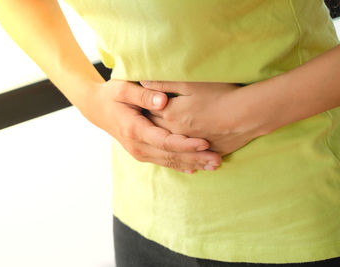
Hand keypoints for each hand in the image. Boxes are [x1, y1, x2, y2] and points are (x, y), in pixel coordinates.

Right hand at [73, 79, 221, 172]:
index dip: (185, 144)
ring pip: (169, 162)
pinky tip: (195, 169)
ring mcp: (139, 152)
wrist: (95, 109)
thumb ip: (143, 95)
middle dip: (195, 158)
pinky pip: (163, 162)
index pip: (164, 141)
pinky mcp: (142, 153)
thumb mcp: (122, 89)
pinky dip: (180, 166)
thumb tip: (163, 102)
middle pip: (170, 156)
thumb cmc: (110, 95)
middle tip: (218, 161)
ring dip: (192, 164)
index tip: (205, 142)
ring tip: (214, 165)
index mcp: (134, 129)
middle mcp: (137, 145)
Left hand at [141, 81, 266, 155]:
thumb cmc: (221, 94)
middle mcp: (177, 132)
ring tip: (158, 140)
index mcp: (171, 114)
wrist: (248, 114)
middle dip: (147, 126)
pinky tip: (182, 156)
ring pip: (171, 145)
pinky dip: (183, 155)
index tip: (136, 105)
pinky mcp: (206, 151)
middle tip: (140, 122)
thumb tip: (142, 82)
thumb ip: (164, 83)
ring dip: (163, 143)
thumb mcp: (191, 83)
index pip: (149, 111)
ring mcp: (191, 144)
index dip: (143, 107)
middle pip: (156, 130)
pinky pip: (189, 156)